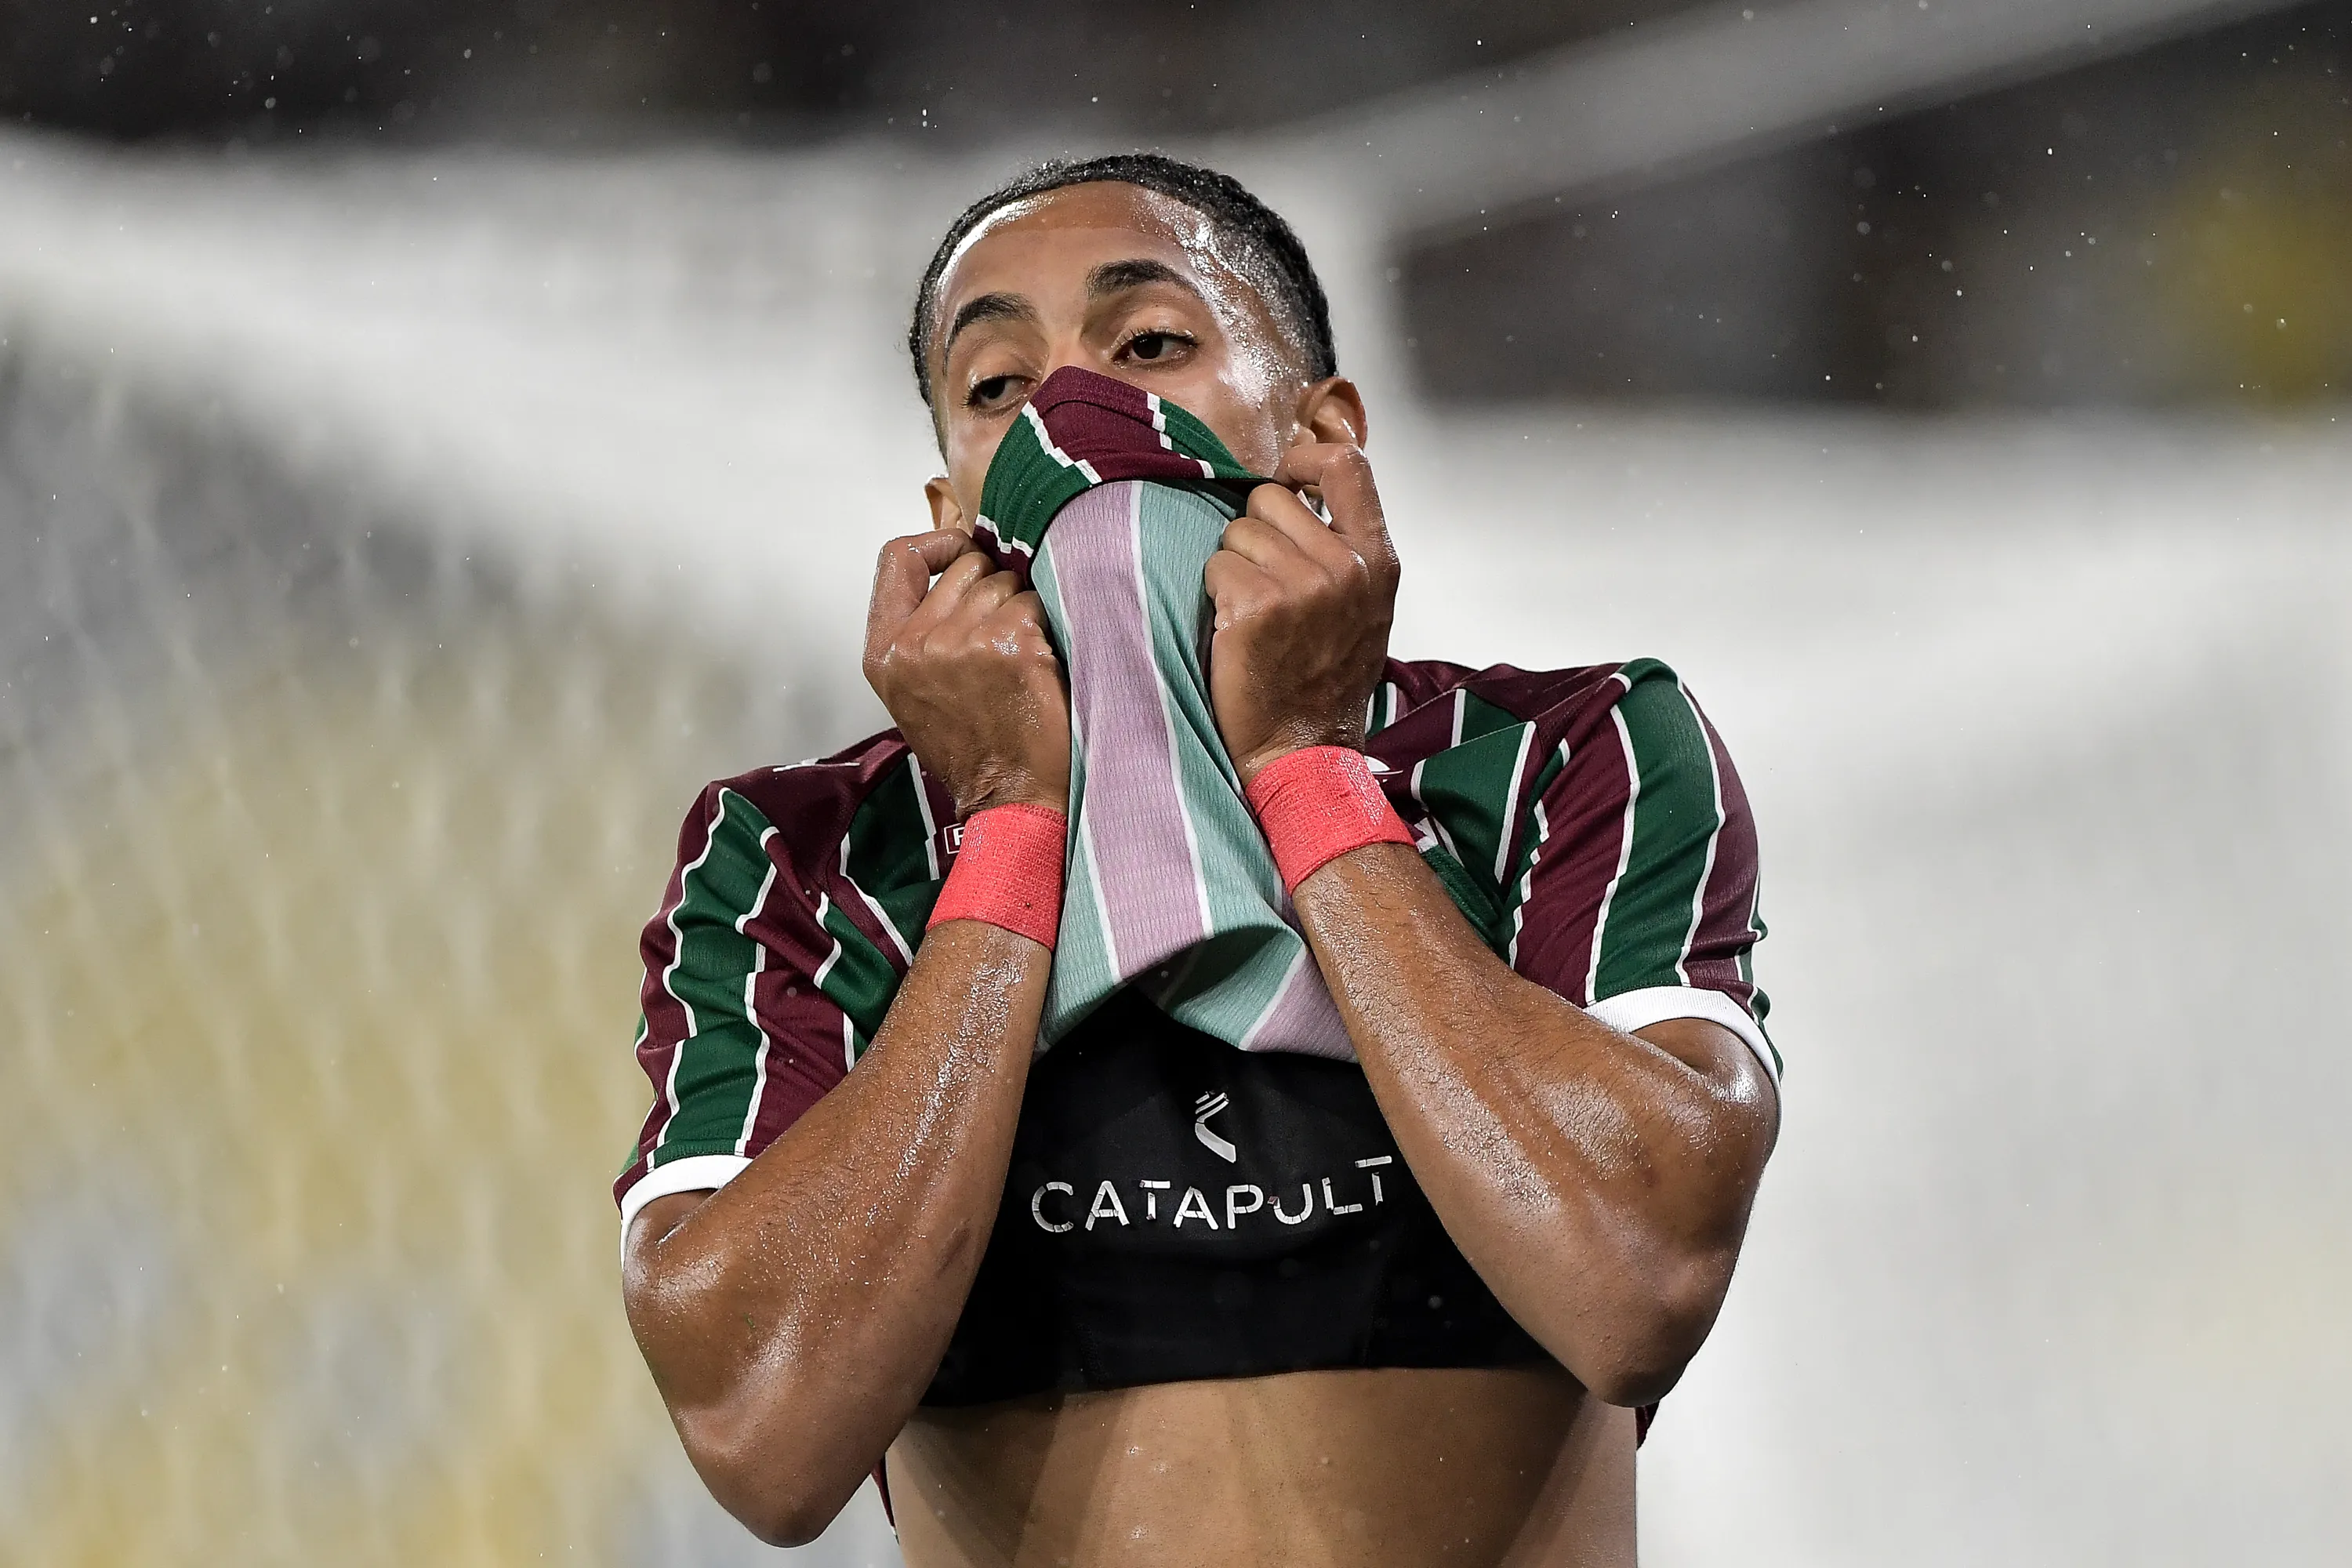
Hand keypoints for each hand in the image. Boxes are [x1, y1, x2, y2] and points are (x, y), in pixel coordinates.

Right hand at [863, 531, 1070, 816]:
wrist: (1010, 797)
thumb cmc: (970, 747)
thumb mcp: (915, 688)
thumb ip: (920, 628)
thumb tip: (959, 566)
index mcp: (884, 652)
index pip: (897, 558)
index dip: (936, 543)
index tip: (960, 553)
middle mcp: (916, 644)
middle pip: (966, 566)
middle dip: (992, 588)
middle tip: (1001, 638)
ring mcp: (962, 644)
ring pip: (1006, 584)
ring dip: (1021, 611)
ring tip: (1017, 661)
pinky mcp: (1010, 647)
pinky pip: (1036, 604)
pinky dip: (1045, 628)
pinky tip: (1038, 668)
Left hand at [1203, 445, 1399, 785]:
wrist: (1303, 750)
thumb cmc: (1324, 679)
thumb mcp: (1364, 605)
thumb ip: (1345, 546)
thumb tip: (1304, 488)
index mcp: (1378, 560)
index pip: (1348, 463)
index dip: (1305, 458)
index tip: (1288, 478)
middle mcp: (1347, 566)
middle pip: (1271, 497)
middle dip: (1255, 531)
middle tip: (1265, 582)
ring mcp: (1304, 585)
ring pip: (1236, 532)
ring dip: (1233, 566)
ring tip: (1254, 612)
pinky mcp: (1258, 607)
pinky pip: (1216, 565)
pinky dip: (1216, 594)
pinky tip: (1235, 629)